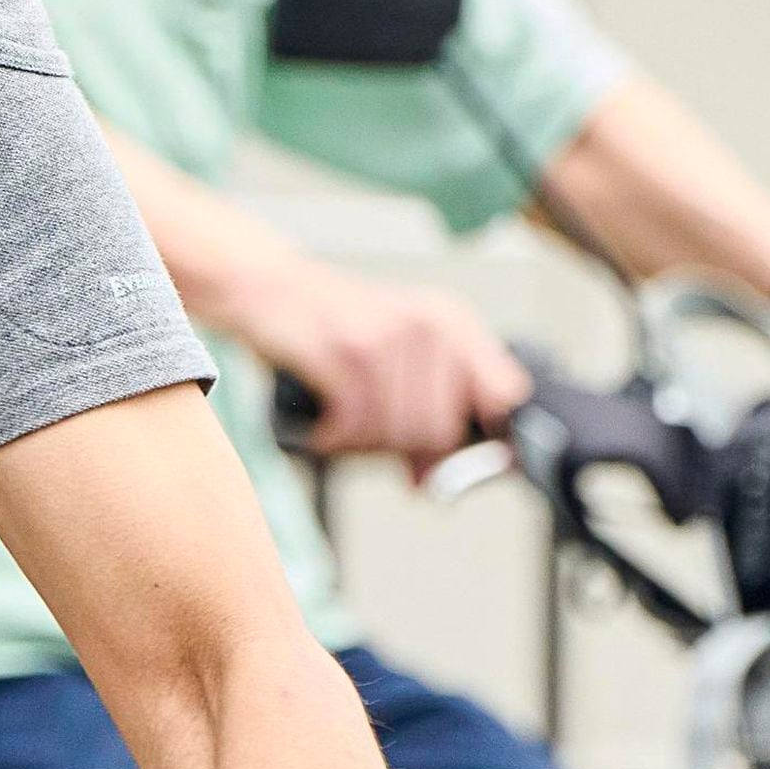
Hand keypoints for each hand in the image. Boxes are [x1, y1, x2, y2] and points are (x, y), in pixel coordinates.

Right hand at [236, 256, 528, 482]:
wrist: (267, 286)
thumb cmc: (330, 328)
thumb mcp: (392, 356)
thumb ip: (422, 416)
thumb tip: (433, 482)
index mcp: (451, 322)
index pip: (502, 396)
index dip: (478, 440)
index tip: (443, 460)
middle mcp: (427, 326)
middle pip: (441, 431)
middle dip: (403, 452)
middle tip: (368, 445)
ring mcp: (385, 338)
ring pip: (398, 434)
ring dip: (362, 448)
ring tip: (339, 432)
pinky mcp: (343, 352)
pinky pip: (356, 426)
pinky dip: (336, 441)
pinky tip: (322, 431)